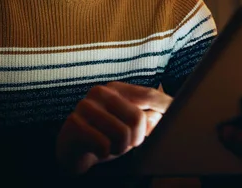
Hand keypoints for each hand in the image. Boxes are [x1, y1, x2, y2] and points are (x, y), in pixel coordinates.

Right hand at [56, 82, 171, 173]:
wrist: (70, 153)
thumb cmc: (104, 137)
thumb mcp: (130, 128)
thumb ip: (149, 118)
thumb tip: (165, 113)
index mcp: (116, 89)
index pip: (149, 95)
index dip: (163, 109)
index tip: (171, 119)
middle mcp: (100, 92)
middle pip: (137, 117)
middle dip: (136, 138)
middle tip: (127, 144)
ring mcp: (85, 106)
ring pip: (122, 133)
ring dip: (120, 148)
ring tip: (111, 147)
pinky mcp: (74, 124)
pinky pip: (104, 145)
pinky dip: (105, 153)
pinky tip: (98, 150)